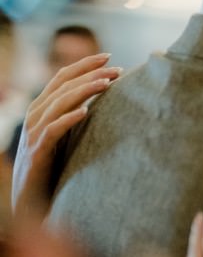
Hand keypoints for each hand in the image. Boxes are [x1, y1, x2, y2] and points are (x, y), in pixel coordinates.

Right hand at [10, 54, 121, 219]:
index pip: (62, 77)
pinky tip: (86, 112)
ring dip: (84, 91)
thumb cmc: (53, 165)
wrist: (30, 200)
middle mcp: (35, 116)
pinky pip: (52, 131)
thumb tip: (106, 96)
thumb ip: (77, 114)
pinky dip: (68, 119)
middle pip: (63, 86)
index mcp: (42, 108)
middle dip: (91, 74)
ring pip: (59, 104)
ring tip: (107, 83)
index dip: (84, 65)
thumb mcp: (66, 134)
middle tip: (118, 69)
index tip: (109, 56)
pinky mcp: (37, 153)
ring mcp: (34, 134)